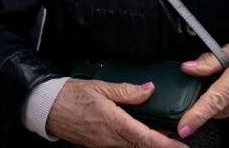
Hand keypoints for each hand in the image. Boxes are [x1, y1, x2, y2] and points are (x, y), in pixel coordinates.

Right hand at [46, 79, 187, 146]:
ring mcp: (104, 145)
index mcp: (113, 122)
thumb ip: (126, 90)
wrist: (47, 108)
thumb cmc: (71, 95)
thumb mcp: (100, 87)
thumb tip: (150, 90)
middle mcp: (110, 138)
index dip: (166, 145)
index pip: (145, 138)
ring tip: (164, 139)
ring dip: (149, 145)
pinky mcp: (100, 146)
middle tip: (179, 143)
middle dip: (162, 146)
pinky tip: (143, 137)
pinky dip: (136, 144)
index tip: (181, 147)